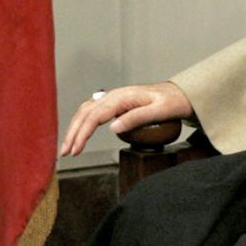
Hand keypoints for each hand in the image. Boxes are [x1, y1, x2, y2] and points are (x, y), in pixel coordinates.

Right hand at [58, 82, 193, 157]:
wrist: (180, 93)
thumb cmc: (172, 102)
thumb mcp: (159, 111)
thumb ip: (136, 118)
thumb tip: (113, 128)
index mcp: (123, 97)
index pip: (95, 115)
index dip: (83, 133)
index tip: (76, 149)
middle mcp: (114, 95)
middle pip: (85, 112)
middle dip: (73, 132)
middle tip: (65, 152)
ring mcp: (114, 98)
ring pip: (86, 110)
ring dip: (74, 127)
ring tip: (68, 146)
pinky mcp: (115, 103)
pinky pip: (93, 110)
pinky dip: (82, 122)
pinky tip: (79, 133)